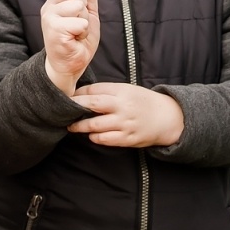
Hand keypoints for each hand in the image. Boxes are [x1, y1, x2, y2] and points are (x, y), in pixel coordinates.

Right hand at [40, 0, 98, 94]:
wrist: (71, 64)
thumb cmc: (77, 40)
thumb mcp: (88, 14)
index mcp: (55, 3)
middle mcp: (48, 8)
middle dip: (83, 5)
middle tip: (80, 22)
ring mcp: (49, 18)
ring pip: (77, 5)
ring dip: (84, 20)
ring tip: (78, 32)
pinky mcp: (53, 30)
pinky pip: (79, 22)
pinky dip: (82, 31)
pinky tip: (75, 39)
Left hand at [68, 83, 184, 147]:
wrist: (168, 118)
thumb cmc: (142, 102)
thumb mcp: (127, 90)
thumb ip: (107, 92)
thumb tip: (79, 94)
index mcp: (122, 91)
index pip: (93, 90)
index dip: (78, 94)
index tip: (68, 97)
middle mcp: (123, 107)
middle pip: (91, 105)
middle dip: (74, 107)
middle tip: (62, 111)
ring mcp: (125, 123)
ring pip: (94, 125)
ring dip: (79, 126)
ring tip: (72, 126)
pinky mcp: (128, 138)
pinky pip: (104, 139)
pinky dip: (94, 137)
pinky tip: (91, 135)